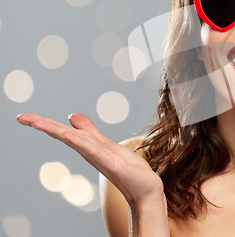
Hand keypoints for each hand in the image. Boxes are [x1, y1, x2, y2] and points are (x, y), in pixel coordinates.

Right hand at [16, 113, 163, 205]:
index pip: (63, 131)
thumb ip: (89, 131)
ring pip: (76, 142)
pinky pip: (95, 151)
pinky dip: (82, 143)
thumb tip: (71, 116)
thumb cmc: (127, 167)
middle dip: (44, 125)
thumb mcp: (106, 143)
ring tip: (38, 123)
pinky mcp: (113, 164)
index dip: (44, 123)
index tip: (23, 117)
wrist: (145, 187)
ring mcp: (100, 158)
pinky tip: (70, 135)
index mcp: (87, 146)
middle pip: (64, 135)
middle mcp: (90, 152)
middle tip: (21, 118)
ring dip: (58, 132)